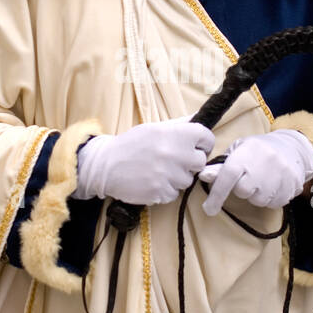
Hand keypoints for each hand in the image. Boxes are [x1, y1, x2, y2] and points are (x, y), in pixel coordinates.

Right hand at [74, 117, 214, 204]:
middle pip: (200, 162)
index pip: (207, 138)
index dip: (202, 143)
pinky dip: (166, 190)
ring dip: (177, 178)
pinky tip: (152, 181)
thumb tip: (197, 119)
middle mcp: (175, 154)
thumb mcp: (153, 128)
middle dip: (190, 162)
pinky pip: (174, 194)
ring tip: (159, 171)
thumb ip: (178, 125)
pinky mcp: (161, 192)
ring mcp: (169, 175)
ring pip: (187, 180)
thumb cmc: (131, 145)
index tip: (195, 147)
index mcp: (175, 134)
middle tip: (174, 161)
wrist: (106, 166)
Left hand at [197, 129, 312, 215]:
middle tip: (249, 178)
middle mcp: (264, 162)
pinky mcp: (291, 186)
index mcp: (247, 152)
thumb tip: (203, 176)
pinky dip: (270, 198)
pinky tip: (273, 185)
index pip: (228, 175)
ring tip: (263, 180)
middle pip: (243, 191)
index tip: (208, 209)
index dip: (217, 194)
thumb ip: (221, 166)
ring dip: (257, 195)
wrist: (292, 148)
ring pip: (258, 200)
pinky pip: (274, 203)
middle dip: (242, 189)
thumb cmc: (258, 150)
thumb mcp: (238, 151)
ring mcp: (280, 174)